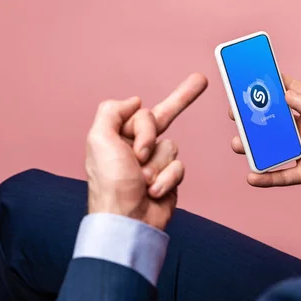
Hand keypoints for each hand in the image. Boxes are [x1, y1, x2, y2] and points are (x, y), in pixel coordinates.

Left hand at [86, 74, 207, 229]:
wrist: (128, 221)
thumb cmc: (111, 184)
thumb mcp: (99, 140)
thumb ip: (112, 111)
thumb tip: (134, 100)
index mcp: (118, 136)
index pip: (141, 112)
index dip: (144, 125)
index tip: (143, 126)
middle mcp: (135, 146)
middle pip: (163, 118)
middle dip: (181, 101)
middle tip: (201, 80)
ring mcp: (154, 162)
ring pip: (171, 146)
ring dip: (158, 164)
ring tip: (142, 181)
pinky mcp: (169, 178)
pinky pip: (179, 166)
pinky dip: (167, 178)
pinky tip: (154, 191)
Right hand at [230, 75, 300, 195]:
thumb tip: (287, 95)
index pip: (288, 94)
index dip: (271, 86)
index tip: (250, 77)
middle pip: (273, 122)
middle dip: (253, 117)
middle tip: (235, 112)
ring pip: (272, 148)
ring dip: (254, 146)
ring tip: (238, 144)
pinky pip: (282, 175)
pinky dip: (267, 177)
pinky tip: (251, 176)